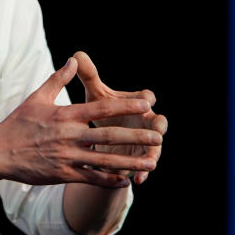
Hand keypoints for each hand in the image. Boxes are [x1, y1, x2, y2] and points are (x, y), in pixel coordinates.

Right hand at [0, 57, 162, 188]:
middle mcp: (69, 136)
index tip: (146, 104)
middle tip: (158, 136)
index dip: (126, 106)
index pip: (101, 109)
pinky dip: (110, 179)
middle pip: (109, 135)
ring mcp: (68, 157)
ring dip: (130, 161)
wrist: (0, 152)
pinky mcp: (63, 174)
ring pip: (105, 160)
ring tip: (151, 161)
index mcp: (65, 115)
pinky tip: (126, 179)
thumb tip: (73, 60)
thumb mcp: (37, 98)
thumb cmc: (19, 123)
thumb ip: (58, 79)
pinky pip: (91, 178)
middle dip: (136, 136)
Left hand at [74, 51, 167, 184]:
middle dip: (157, 126)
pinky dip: (141, 173)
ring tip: (150, 161)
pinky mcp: (140, 159)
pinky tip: (137, 180)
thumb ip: (90, 77)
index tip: (144, 100)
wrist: (102, 136)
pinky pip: (144, 167)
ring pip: (154, 147)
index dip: (144, 98)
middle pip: (157, 122)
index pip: (145, 97)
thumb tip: (76, 54)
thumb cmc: (102, 111)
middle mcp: (146, 121)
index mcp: (136, 103)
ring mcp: (146, 141)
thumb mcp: (96, 95)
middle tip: (158, 130)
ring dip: (152, 153)